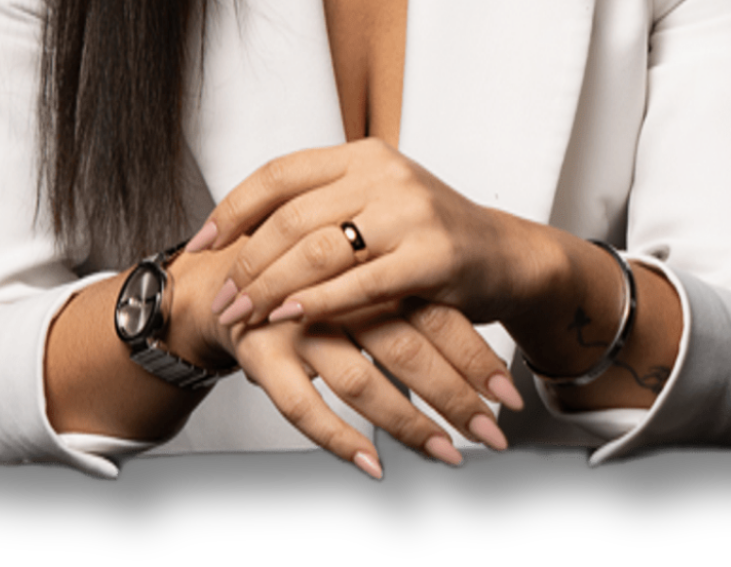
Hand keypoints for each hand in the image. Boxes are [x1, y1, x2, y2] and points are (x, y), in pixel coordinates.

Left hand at [188, 141, 532, 331]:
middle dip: (245, 263)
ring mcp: (409, 211)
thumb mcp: (375, 203)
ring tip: (243, 317)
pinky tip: (291, 319)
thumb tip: (242, 228)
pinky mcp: (432, 255)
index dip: (231, 209)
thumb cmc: (430, 237)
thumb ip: (322, 206)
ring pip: (317, 251)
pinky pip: (360, 283)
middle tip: (219, 299)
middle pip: (290, 217)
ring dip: (270, 289)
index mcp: (361, 154)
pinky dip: (318, 303)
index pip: (279, 173)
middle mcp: (383, 173)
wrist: (508, 256)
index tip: (199, 244)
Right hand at [223, 297, 520, 477]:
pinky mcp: (261, 354)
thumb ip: (408, 297)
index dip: (473, 355)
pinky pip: (302, 406)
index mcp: (368, 265)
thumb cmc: (305, 281)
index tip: (506, 395)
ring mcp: (296, 325)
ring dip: (409, 424)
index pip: (433, 313)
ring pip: (360, 381)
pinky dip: (339, 438)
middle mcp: (336, 293)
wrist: (223, 277)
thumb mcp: (358, 274)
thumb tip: (484, 345)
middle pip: (405, 347)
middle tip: (492, 433)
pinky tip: (372, 464)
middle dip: (454, 396)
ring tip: (447, 454)